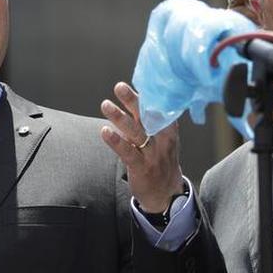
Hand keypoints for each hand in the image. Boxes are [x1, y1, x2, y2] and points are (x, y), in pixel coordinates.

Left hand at [100, 82, 182, 212]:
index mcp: (168, 129)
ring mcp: (153, 154)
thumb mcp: (161, 139)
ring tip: (105, 104)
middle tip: (119, 86)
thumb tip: (134, 96)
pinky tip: (105, 131)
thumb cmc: (160, 160)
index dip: (148, 93)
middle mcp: (162, 139)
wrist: (166, 194)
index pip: (158, 108)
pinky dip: (116, 141)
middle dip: (132, 100)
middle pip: (147, 116)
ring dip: (119, 117)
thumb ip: (149, 120)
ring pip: (136, 132)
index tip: (138, 78)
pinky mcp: (142, 167)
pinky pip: (128, 152)